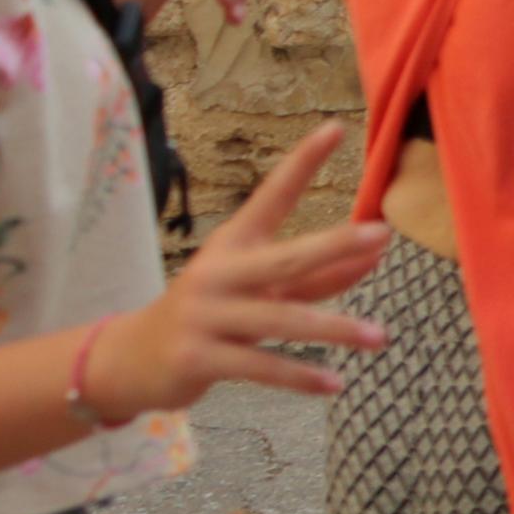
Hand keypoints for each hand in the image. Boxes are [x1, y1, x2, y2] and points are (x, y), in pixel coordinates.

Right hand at [80, 122, 393, 421]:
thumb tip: (375, 256)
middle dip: (333, 245)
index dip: (301, 162)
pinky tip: (334, 385)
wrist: (132, 359)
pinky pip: (260, 367)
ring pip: (281, 321)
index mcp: (234, 243)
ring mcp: (205, 315)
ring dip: (335, 330)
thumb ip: (316, 276)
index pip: (271, 196)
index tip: (335, 128)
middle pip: (284, 257)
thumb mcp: (259, 288)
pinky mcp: (198, 357)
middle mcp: (219, 273)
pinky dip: (300, 377)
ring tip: (379, 337)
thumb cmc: (212, 313)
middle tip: (380, 235)